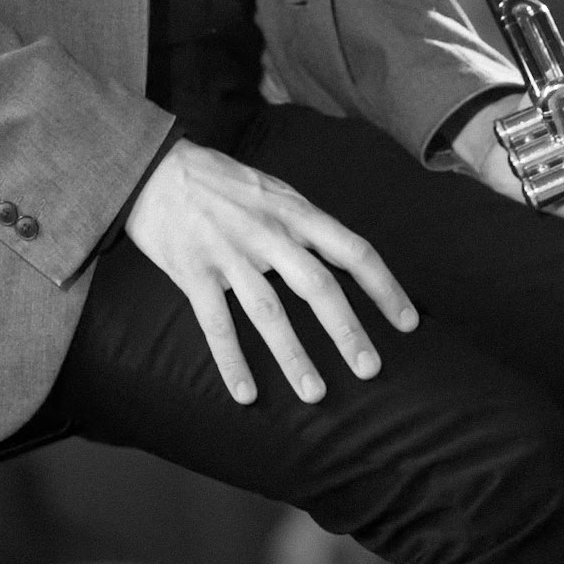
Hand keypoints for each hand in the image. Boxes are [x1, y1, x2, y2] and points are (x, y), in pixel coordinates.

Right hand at [125, 139, 418, 405]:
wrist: (155, 169)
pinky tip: (246, 394)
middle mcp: (268, 232)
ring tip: (315, 394)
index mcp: (294, 211)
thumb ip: (306, 223)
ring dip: (294, 356)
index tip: (408, 322)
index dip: (384, 287)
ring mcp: (229, 253)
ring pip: (268, 312)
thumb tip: (344, 257)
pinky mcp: (193, 272)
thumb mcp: (274, 190)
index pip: (352, 249)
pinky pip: (216, 324)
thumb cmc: (222, 182)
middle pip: (317, 285)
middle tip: (371, 369)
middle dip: (346, 329)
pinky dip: (232, 361)